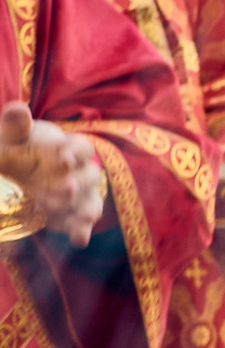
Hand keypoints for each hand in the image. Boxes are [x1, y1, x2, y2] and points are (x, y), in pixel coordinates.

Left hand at [0, 103, 104, 244]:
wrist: (12, 175)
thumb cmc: (15, 150)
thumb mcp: (11, 138)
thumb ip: (15, 125)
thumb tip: (17, 108)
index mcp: (66, 148)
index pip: (81, 147)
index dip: (75, 152)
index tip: (63, 157)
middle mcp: (78, 172)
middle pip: (89, 175)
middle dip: (80, 182)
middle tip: (66, 188)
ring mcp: (76, 195)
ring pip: (90, 200)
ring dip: (88, 207)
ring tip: (85, 215)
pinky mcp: (70, 216)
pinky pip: (81, 224)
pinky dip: (81, 230)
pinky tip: (79, 239)